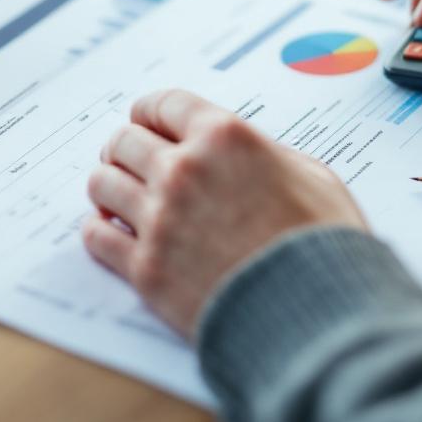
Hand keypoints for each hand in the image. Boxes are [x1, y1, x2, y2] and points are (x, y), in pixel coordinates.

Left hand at [82, 89, 366, 338]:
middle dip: (126, 148)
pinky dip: (100, 230)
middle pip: (123, 141)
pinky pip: (96, 237)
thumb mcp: (312, 176)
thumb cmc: (324, 245)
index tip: (146, 121)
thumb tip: (242, 156)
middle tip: (130, 161)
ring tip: (119, 198)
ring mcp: (160, 220)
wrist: (317, 317)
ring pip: (102, 185)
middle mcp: (184, 171)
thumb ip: (265, 154)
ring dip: (109, 187)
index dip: (151, 112)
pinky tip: (113, 232)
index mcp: (225, 138)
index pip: (163, 104)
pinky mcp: (146, 270)